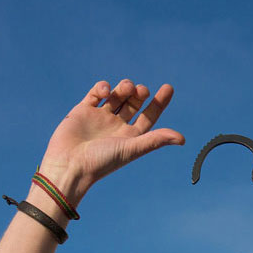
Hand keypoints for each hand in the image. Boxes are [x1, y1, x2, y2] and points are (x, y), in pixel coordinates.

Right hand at [38, 80, 184, 204]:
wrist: (70, 165)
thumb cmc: (102, 162)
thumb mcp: (132, 149)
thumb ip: (156, 141)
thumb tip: (182, 139)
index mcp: (131, 137)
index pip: (149, 117)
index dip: (160, 103)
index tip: (168, 87)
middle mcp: (117, 127)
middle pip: (133, 103)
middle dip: (140, 93)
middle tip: (142, 91)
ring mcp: (100, 118)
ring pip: (117, 96)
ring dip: (124, 88)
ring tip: (127, 88)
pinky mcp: (83, 111)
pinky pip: (96, 93)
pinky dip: (103, 87)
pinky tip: (106, 91)